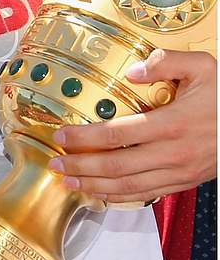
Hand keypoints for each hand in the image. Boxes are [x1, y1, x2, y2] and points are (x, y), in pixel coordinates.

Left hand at [51, 49, 216, 201]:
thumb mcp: (203, 68)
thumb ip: (166, 62)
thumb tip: (133, 70)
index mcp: (172, 123)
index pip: (115, 135)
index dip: (83, 138)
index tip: (60, 135)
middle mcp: (173, 152)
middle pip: (116, 166)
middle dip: (81, 167)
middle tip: (56, 163)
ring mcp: (179, 171)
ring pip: (129, 186)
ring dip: (95, 186)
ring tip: (69, 182)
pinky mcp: (184, 182)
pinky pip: (147, 195)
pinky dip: (120, 197)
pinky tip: (100, 193)